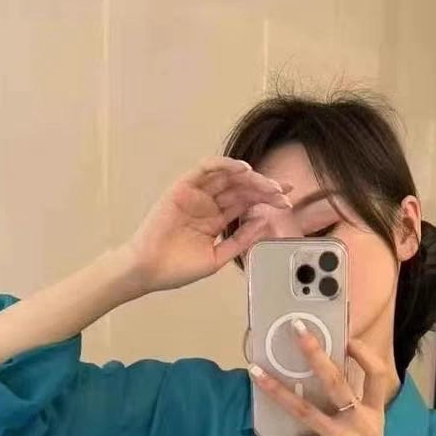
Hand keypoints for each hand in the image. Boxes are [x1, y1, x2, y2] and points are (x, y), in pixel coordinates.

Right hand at [125, 155, 292, 292]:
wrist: (149, 270)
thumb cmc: (177, 268)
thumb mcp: (217, 257)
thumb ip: (240, 241)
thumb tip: (264, 222)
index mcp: (216, 219)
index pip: (246, 203)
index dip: (267, 200)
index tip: (287, 202)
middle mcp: (208, 203)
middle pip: (242, 189)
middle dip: (265, 188)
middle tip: (284, 192)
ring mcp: (196, 194)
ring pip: (228, 177)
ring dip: (250, 178)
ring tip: (269, 184)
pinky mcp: (183, 186)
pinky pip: (206, 168)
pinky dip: (225, 166)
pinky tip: (243, 171)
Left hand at [250, 322, 399, 435]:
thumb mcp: (367, 435)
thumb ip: (353, 412)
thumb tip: (324, 387)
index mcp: (374, 414)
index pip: (377, 374)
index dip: (363, 353)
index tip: (346, 338)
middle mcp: (361, 423)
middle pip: (337, 381)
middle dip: (315, 353)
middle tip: (296, 329)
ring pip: (305, 410)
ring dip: (277, 390)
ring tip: (255, 373)